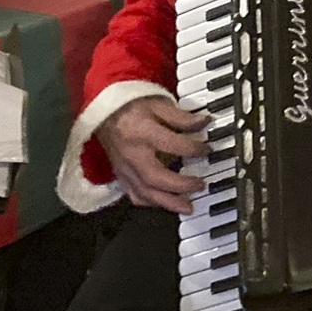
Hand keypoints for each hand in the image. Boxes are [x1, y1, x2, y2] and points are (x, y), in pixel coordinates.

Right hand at [97, 96, 208, 214]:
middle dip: (181, 185)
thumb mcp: (158, 103)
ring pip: (144, 193)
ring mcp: (124, 167)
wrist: (104, 112)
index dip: (193, 149)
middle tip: (200, 185)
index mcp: (141, 131)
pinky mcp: (121, 175)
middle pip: (155, 177)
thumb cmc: (130, 106)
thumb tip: (204, 123)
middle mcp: (131, 153)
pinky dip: (152, 202)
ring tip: (187, 206)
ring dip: (168, 202)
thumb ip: (181, 117)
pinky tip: (165, 203)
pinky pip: (135, 195)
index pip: (172, 144)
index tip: (207, 150)